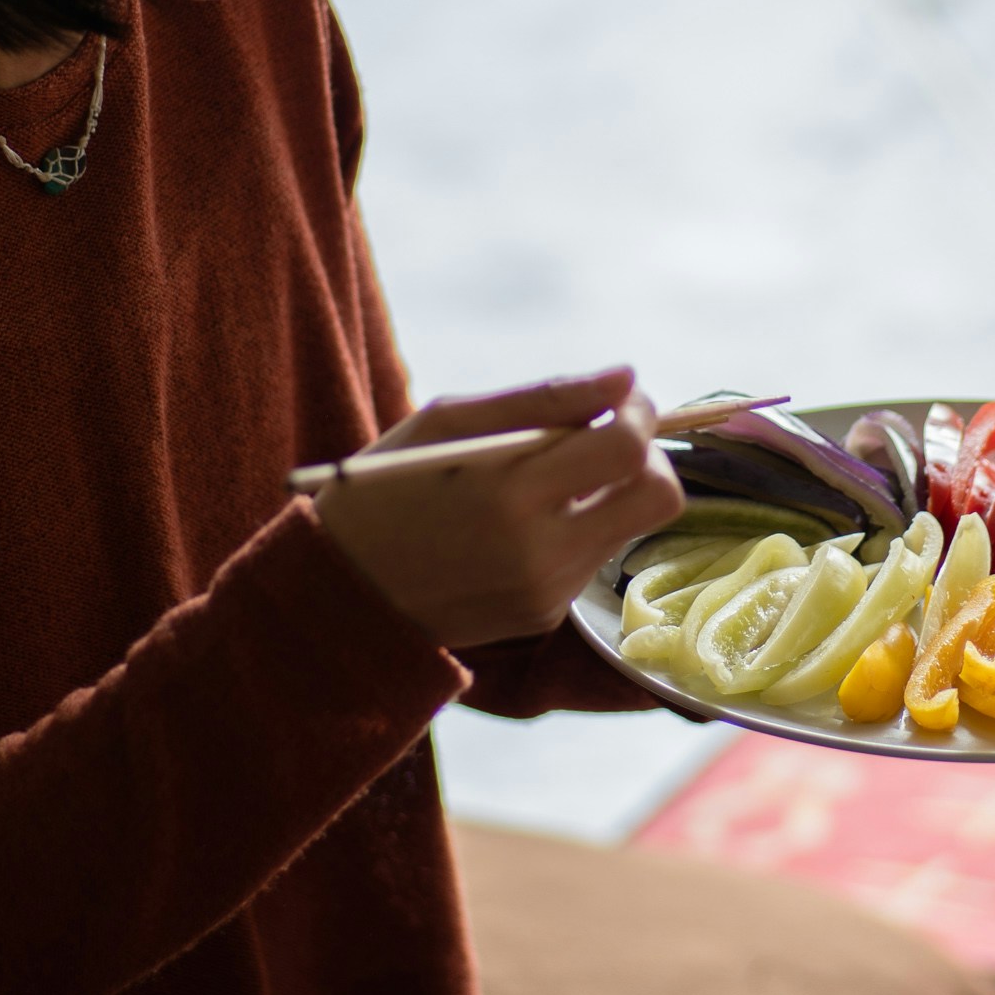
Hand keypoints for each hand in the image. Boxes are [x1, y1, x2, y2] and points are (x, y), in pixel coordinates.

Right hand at [312, 366, 683, 649]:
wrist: (336, 591)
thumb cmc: (384, 486)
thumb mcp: (446, 420)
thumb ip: (543, 398)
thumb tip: (626, 378)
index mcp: (510, 492)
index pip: (628, 449)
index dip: (639, 415)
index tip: (619, 402)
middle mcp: (539, 551)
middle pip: (658, 498)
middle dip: (646, 457)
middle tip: (603, 437)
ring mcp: (545, 592)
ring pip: (630, 527)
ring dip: (610, 493)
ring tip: (547, 480)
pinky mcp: (542, 616)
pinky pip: (592, 558)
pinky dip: (578, 528)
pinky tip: (525, 521)